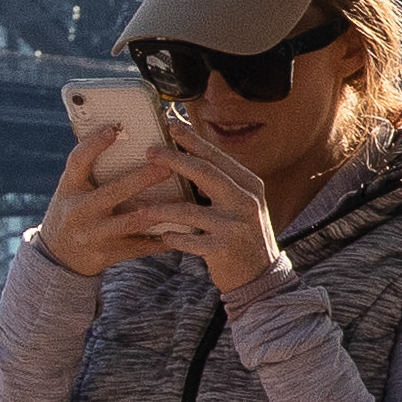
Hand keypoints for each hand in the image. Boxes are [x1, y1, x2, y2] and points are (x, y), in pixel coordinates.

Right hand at [32, 108, 194, 277]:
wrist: (58, 257)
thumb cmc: (73, 212)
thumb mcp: (72, 190)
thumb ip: (91, 170)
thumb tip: (120, 135)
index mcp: (69, 189)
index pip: (78, 162)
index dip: (94, 145)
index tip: (114, 129)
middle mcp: (79, 212)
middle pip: (112, 193)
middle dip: (141, 180)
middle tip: (166, 167)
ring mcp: (94, 235)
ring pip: (131, 222)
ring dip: (159, 210)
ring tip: (183, 200)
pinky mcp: (109, 253)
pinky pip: (141, 246)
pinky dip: (163, 238)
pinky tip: (183, 228)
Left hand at [151, 120, 288, 291]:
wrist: (260, 274)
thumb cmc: (240, 233)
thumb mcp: (239, 203)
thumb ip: (220, 182)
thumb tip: (186, 155)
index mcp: (249, 185)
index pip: (217, 157)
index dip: (193, 141)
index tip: (171, 126)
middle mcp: (246, 201)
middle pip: (206, 173)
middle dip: (175, 160)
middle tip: (150, 152)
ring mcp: (236, 225)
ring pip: (190, 210)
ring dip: (162, 209)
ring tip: (141, 208)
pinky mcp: (225, 249)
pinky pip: (190, 240)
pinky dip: (174, 238)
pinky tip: (163, 236)